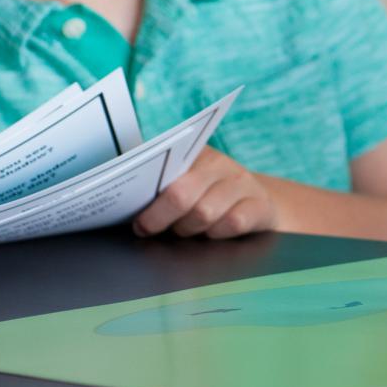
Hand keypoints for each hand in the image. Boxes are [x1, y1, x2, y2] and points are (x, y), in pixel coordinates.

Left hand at [133, 148, 277, 239]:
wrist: (259, 203)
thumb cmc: (209, 196)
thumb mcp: (187, 184)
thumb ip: (161, 189)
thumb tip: (127, 206)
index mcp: (195, 153)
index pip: (164, 168)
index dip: (147, 198)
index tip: (137, 221)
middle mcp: (220, 164)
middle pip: (181, 194)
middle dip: (160, 218)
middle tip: (150, 230)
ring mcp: (242, 183)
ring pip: (204, 213)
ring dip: (189, 229)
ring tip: (184, 231)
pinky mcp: (260, 204)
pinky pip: (232, 224)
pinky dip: (217, 234)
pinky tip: (212, 234)